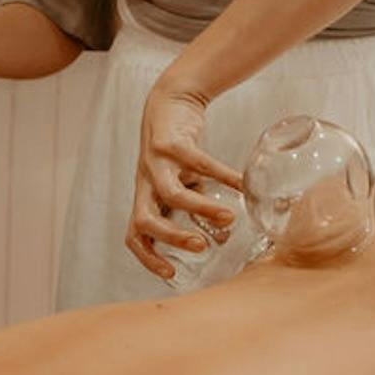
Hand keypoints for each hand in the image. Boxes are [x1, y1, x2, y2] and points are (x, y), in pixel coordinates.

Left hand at [126, 84, 243, 279]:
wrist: (170, 100)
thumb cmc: (177, 150)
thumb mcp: (182, 181)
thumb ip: (197, 207)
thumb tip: (225, 235)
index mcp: (145, 198)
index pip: (134, 235)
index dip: (147, 256)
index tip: (171, 273)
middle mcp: (145, 183)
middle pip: (145, 220)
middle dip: (172, 238)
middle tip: (202, 247)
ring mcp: (155, 162)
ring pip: (171, 193)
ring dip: (200, 209)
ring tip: (229, 218)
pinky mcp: (170, 142)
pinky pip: (198, 163)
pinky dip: (222, 175)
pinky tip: (240, 184)